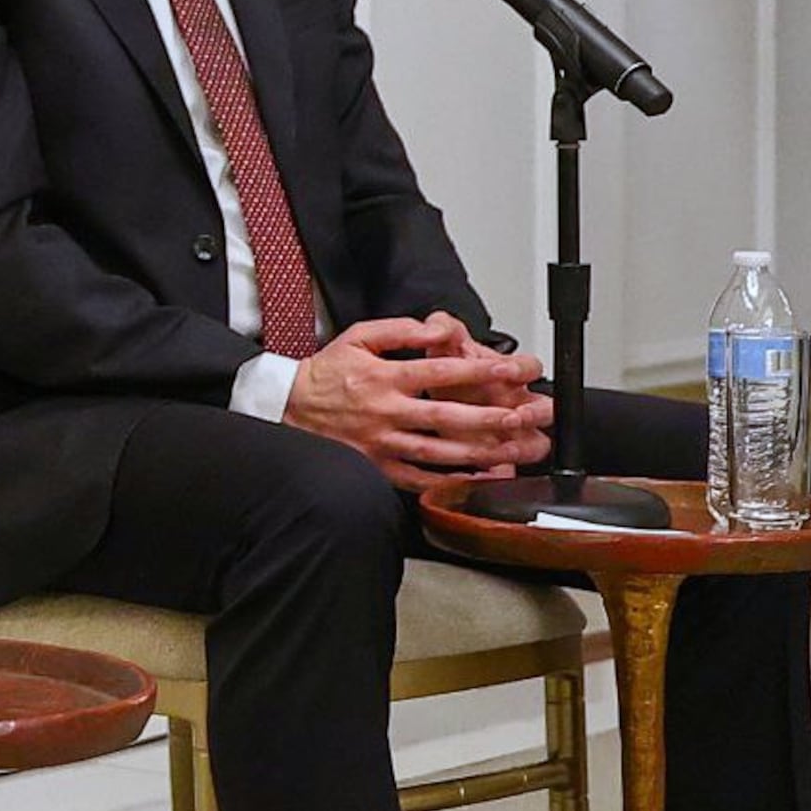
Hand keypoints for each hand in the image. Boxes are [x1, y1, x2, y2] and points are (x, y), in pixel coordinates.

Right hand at [284, 316, 552, 490]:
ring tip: (513, 450)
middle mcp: (385, 412)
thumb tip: (438, 329)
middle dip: (488, 417)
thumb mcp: (358, 337)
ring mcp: (382, 443)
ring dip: (478, 453)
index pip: (438, 372)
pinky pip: (419, 479)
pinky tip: (478, 478)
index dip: (477, 371)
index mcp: (382, 377)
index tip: (509, 370)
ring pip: (438, 452)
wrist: (288, 407)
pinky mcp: (378, 467)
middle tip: (522, 417)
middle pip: (445, 417)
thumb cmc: (327, 373)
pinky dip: (450, 481)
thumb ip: (400, 330)